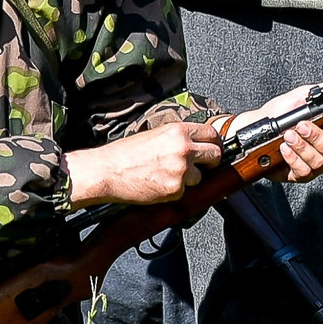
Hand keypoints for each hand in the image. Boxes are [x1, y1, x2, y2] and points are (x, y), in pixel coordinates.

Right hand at [69, 121, 225, 205]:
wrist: (107, 171)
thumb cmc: (125, 153)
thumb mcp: (155, 134)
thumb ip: (178, 137)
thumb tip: (196, 142)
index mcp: (178, 131)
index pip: (212, 134)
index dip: (213, 143)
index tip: (211, 148)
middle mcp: (183, 148)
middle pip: (215, 155)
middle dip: (209, 162)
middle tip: (199, 165)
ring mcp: (181, 170)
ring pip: (200, 177)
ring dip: (189, 178)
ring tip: (166, 174)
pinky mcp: (175, 189)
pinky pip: (184, 192)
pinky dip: (174, 191)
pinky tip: (158, 184)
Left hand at [245, 85, 322, 182]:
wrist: (256, 126)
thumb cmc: (281, 111)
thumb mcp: (302, 96)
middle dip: (317, 138)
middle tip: (301, 126)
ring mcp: (315, 165)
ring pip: (319, 162)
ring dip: (302, 146)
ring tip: (287, 134)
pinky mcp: (299, 174)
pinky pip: (303, 172)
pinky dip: (293, 158)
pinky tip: (284, 148)